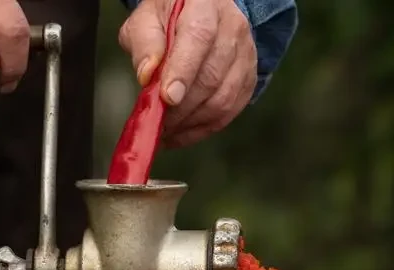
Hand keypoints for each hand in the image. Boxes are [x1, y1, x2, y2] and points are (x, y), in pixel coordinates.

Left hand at [120, 0, 257, 147]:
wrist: (201, 14)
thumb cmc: (169, 17)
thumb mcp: (146, 19)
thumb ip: (144, 42)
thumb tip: (147, 75)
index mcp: (205, 6)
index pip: (198, 38)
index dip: (183, 71)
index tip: (167, 98)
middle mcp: (233, 28)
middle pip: (212, 75)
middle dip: (182, 107)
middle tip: (157, 124)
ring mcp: (246, 54)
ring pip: (224, 98)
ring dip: (192, 121)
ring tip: (167, 131)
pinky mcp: (249, 78)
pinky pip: (230, 111)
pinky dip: (204, 128)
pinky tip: (183, 133)